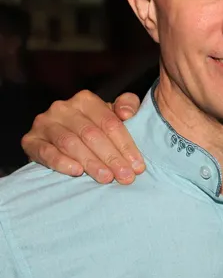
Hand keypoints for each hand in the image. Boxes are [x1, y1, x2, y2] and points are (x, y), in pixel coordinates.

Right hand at [22, 90, 143, 183]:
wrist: (58, 142)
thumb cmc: (93, 129)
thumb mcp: (112, 116)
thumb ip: (127, 106)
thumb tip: (127, 113)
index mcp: (85, 100)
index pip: (109, 122)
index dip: (126, 145)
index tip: (138, 166)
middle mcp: (63, 108)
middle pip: (91, 134)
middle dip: (111, 157)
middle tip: (125, 177)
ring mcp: (44, 123)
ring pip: (70, 143)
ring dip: (90, 162)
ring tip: (106, 178)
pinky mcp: (30, 140)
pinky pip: (45, 152)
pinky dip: (61, 162)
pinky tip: (76, 172)